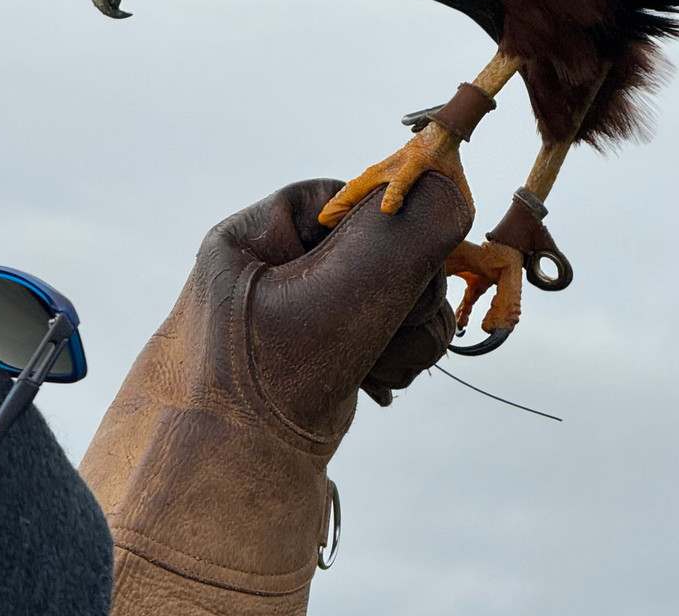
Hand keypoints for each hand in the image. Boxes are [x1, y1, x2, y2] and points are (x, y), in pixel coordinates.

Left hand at [80, 174, 471, 615]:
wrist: (227, 490)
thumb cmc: (268, 389)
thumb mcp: (340, 299)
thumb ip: (402, 238)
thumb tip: (451, 188)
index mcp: (255, 238)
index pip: (347, 198)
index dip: (392, 230)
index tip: (411, 270)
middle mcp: (274, 269)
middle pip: (382, 248)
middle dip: (406, 297)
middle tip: (389, 334)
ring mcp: (300, 314)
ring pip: (393, 294)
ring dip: (409, 332)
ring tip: (382, 369)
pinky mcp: (324, 352)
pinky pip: (384, 331)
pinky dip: (397, 356)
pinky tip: (378, 383)